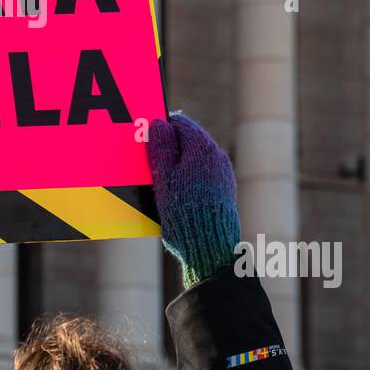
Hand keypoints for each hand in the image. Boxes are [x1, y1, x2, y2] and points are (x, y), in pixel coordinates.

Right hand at [146, 113, 241, 288]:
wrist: (210, 246)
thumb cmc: (184, 211)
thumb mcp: (164, 176)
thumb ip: (160, 146)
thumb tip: (159, 123)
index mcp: (203, 147)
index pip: (180, 123)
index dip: (161, 126)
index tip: (146, 137)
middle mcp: (217, 156)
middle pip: (188, 140)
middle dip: (168, 146)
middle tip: (149, 160)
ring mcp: (223, 174)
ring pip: (195, 158)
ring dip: (178, 163)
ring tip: (160, 180)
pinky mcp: (224, 190)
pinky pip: (202, 175)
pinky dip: (188, 177)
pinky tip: (176, 193)